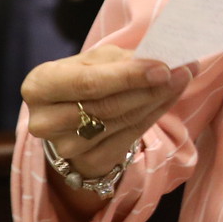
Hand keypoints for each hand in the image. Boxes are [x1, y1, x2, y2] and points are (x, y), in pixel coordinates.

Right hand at [21, 45, 189, 187]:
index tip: (163, 67)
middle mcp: (45, 121)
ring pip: (121, 122)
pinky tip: (168, 99)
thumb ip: (121, 60)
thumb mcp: (94, 61)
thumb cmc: (83, 79)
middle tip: (183, 71)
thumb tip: (161, 58)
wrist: (71, 117)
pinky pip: (129, 137)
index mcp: (39, 85)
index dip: (127, 77)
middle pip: (107, 106)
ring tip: (181, 80)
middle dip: (149, 88)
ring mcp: (65, 147)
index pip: (88, 83)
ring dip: (157, 100)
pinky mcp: (87, 162)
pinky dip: (154, 116)